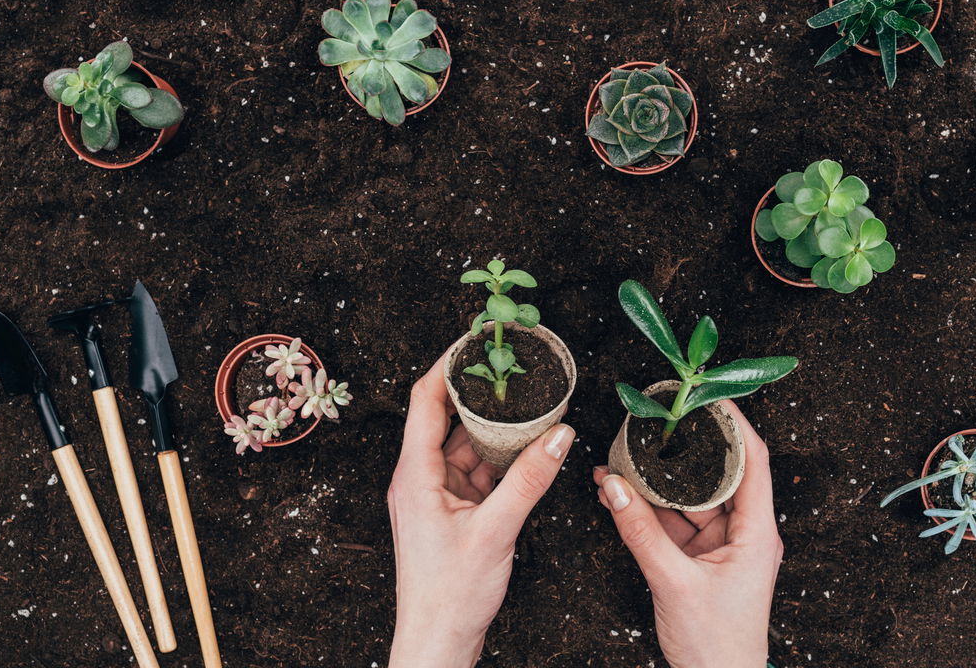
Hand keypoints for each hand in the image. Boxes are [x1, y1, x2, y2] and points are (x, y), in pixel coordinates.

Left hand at [387, 356, 574, 667]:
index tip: (473, 339)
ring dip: (494, 427)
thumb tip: (561, 434)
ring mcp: (433, 496)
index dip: (446, 365)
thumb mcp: (497, 531)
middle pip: (446, 418)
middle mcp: (418, 479)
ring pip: (465, 446)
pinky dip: (499, 459)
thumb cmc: (451, 595)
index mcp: (414, 475)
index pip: (425, 401)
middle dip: (479, 392)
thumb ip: (530, 479)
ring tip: (528, 401)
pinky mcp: (449, 512)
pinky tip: (527, 448)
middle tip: (511, 364)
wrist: (438, 642)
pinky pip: (475, 472)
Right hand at [594, 401, 781, 667]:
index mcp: (758, 533)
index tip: (708, 396)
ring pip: (692, 497)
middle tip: (658, 419)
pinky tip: (622, 493)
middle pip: (719, 474)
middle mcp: (746, 533)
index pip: (753, 461)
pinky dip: (650, 509)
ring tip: (625, 456)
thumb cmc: (716, 647)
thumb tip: (613, 486)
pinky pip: (675, 522)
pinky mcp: (701, 559)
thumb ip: (640, 532)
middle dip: (685, 447)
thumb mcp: (673, 583)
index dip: (734, 424)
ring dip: (660, 480)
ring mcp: (723, 545)